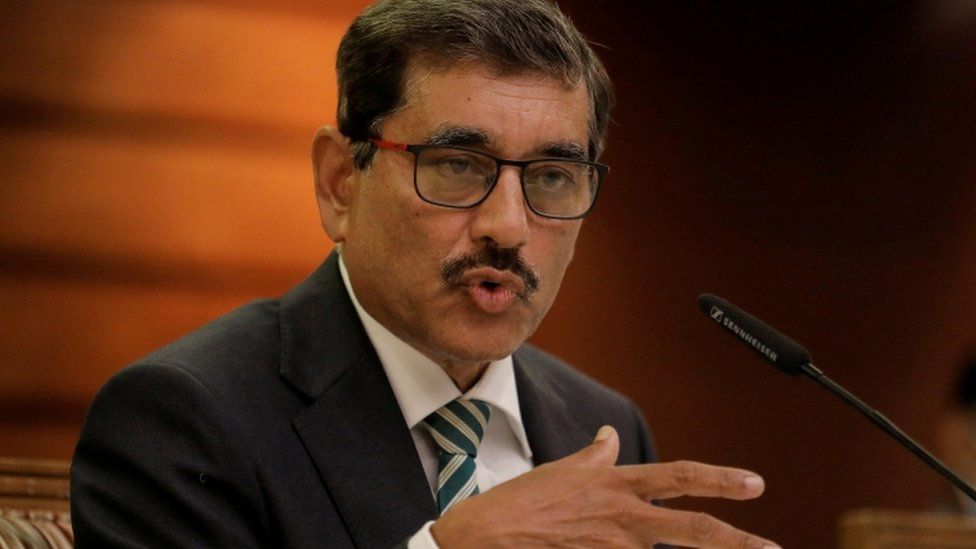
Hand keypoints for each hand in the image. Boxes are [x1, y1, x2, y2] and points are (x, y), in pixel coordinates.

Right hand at [430, 426, 778, 547]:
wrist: (486, 537)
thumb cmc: (522, 502)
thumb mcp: (562, 470)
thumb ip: (595, 456)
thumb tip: (610, 437)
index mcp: (617, 485)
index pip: (679, 476)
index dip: (720, 479)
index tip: (755, 484)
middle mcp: (622, 517)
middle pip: (691, 529)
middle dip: (737, 540)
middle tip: (773, 548)